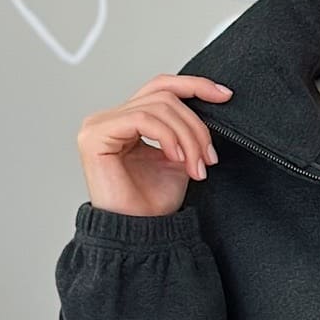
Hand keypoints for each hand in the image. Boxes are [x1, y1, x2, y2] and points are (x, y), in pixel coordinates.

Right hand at [75, 73, 232, 217]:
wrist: (142, 235)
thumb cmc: (154, 204)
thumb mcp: (180, 158)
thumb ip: (186, 130)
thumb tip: (211, 101)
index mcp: (126, 120)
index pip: (161, 87)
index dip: (194, 85)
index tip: (224, 95)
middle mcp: (109, 118)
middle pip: (164, 96)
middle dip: (195, 126)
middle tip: (209, 158)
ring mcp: (99, 124)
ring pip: (158, 107)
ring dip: (187, 137)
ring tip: (197, 167)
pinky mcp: (95, 135)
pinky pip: (142, 118)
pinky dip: (168, 136)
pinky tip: (177, 158)